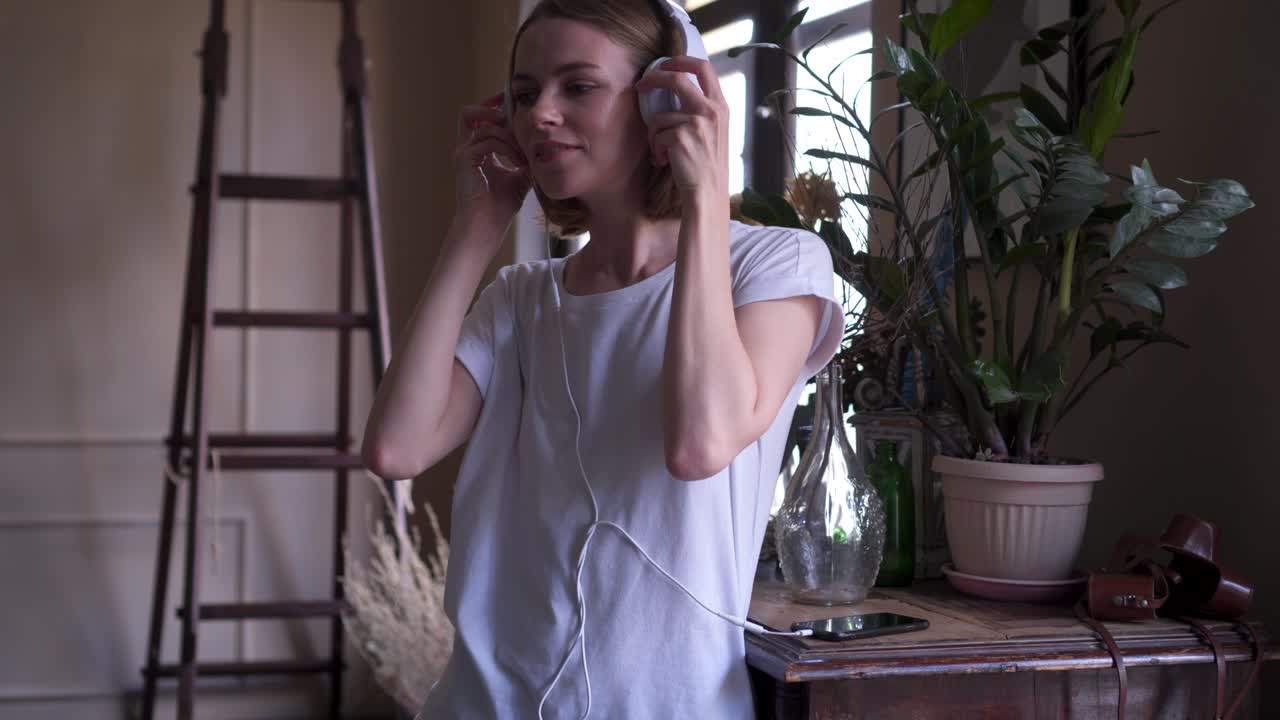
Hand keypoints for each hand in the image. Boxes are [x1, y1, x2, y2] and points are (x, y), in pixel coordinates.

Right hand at [453, 92, 530, 224]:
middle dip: (492, 109)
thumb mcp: (520, 176)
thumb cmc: (501, 206)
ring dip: (509, 136)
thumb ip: (525, 158)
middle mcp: (465, 149)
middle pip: (469, 113)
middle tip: (514, 117)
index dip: (496, 110)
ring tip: (523, 154)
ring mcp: (462, 153)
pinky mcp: (464, 160)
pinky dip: (506, 148)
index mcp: (476, 151)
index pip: (481, 120)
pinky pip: (487, 141)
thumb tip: (541, 146)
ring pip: (485, 126)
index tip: (517, 109)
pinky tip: (518, 162)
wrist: (488, 226)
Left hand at [635, 56, 729, 202]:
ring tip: (662, 152)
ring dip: (654, 135)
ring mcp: (697, 123)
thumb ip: (701, 109)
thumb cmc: (706, 165)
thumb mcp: (714, 131)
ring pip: (660, 116)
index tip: (665, 64)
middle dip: (654, 78)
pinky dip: (656, 150)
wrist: (708, 193)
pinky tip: (666, 162)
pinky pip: (656, 135)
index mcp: (721, 105)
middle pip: (677, 78)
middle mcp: (712, 110)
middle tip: (641, 85)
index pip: (704, 67)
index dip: (681, 60)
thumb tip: (676, 89)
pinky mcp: (681, 137)